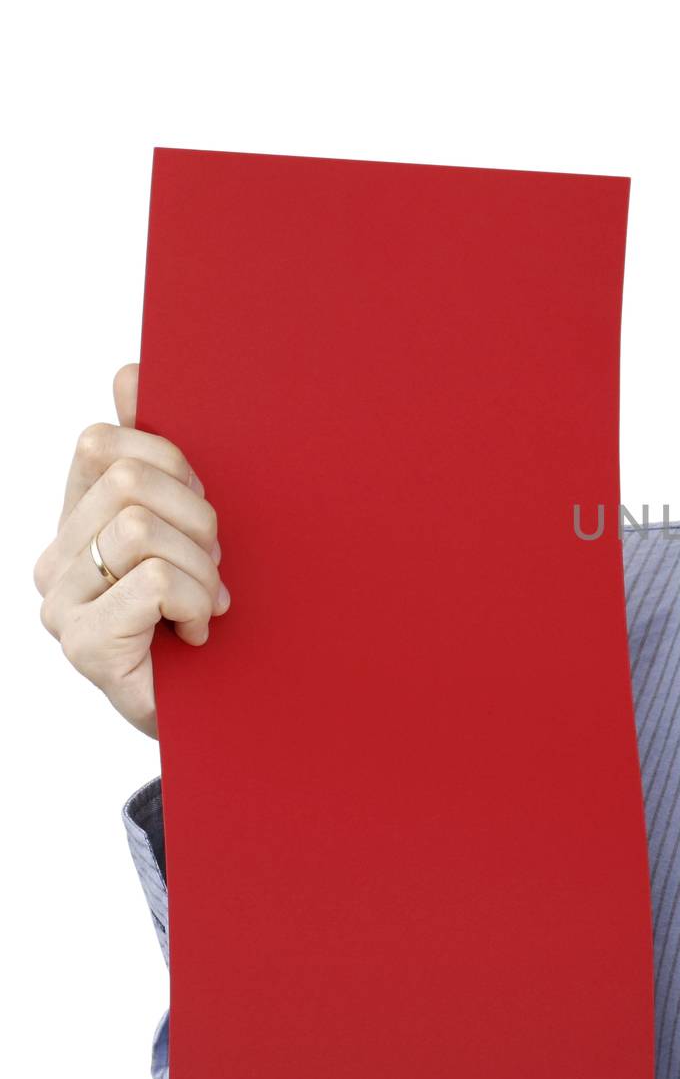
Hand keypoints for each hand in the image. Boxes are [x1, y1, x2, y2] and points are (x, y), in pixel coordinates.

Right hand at [34, 361, 227, 740]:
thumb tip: (131, 370)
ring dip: (199, 565)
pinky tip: (194, 631)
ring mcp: (62, 602)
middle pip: (128, 478)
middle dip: (197, 517)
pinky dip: (193, 601)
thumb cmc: (208, 610)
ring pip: (140, 526)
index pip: (102, 440)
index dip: (172, 461)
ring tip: (205, 602)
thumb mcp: (196, 523)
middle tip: (212, 565)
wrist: (224, 708)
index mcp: (78, 518)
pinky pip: (150, 579)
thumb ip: (159, 451)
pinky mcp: (82, 643)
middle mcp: (56, 556)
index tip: (202, 506)